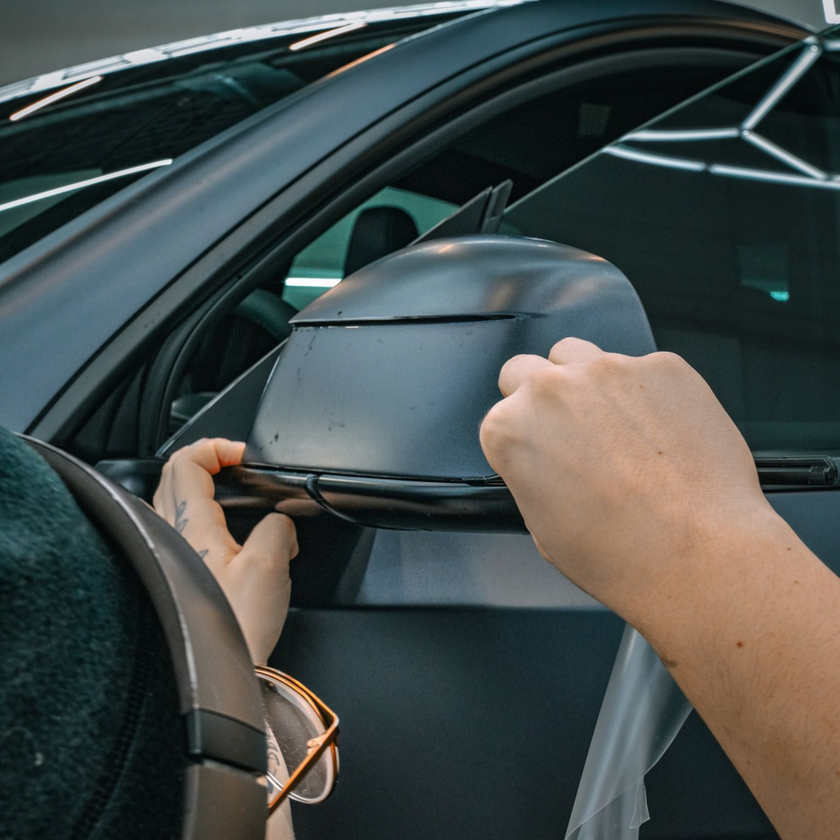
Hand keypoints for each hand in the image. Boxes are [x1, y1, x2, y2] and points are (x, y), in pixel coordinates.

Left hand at [153, 438, 298, 664]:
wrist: (215, 674)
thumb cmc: (235, 627)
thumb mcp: (271, 565)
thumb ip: (278, 529)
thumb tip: (282, 524)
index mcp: (193, 525)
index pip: (189, 461)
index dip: (218, 446)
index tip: (244, 455)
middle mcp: (171, 535)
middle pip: (173, 474)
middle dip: (206, 459)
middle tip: (236, 464)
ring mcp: (169, 555)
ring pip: (172, 499)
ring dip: (199, 485)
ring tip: (230, 491)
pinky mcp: (176, 574)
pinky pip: (180, 528)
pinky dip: (200, 514)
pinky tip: (224, 533)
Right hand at [479, 338, 775, 624]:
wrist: (698, 555)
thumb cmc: (623, 554)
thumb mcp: (544, 528)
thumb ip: (532, 475)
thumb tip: (549, 464)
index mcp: (511, 428)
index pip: (500, 416)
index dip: (522, 439)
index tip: (543, 454)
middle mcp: (552, 388)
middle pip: (526, 368)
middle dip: (542, 397)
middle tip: (571, 434)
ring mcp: (609, 370)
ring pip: (581, 355)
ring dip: (589, 384)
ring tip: (619, 430)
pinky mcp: (663, 367)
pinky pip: (644, 369)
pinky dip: (648, 394)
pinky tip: (662, 434)